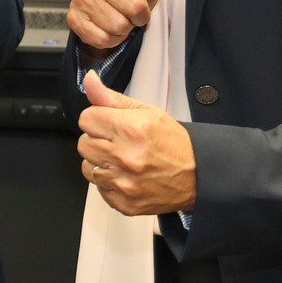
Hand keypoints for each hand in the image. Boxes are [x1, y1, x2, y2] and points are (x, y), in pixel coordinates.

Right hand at [66, 0, 169, 53]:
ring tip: (120, 17)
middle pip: (136, 7)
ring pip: (120, 26)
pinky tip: (108, 27)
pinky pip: (103, 38)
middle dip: (139, 15)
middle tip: (133, 11)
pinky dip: (111, 39)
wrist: (98, 5)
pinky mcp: (73, 17)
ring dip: (125, 28)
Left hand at [77, 69, 196, 215]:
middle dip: (97, 140)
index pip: (86, 119)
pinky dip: (109, 182)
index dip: (98, 119)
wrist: (198, 176)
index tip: (110, 124)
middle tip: (119, 142)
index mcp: (130, 129)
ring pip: (87, 166)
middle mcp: (124, 157)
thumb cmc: (174, 143)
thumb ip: (111, 98)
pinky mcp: (123, 202)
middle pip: (83, 143)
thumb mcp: (147, 112)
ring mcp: (123, 182)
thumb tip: (89, 80)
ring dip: (100, 162)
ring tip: (122, 160)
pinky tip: (127, 175)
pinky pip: (98, 187)